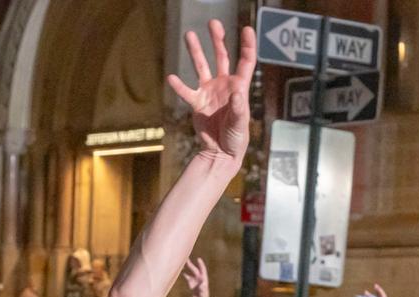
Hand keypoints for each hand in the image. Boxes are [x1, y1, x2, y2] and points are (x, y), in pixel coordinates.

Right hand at [168, 20, 257, 163]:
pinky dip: (179, 86)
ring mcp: (210, 91)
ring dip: (196, 51)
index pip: (246, 61)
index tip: (246, 29)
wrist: (221, 152)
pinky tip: (171, 77)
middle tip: (213, 23)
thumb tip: (237, 93)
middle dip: (218, 39)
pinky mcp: (197, 102)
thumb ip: (238, 109)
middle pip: (222, 56)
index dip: (247, 45)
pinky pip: (186, 91)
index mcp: (239, 86)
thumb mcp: (240, 124)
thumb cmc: (236, 138)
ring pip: (202, 67)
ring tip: (188, 35)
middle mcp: (224, 84)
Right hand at [182, 257, 208, 296]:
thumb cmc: (202, 296)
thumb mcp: (204, 293)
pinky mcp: (191, 282)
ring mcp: (195, 279)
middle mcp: (199, 277)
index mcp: (203, 278)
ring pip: (191, 272)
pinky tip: (181, 271)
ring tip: (184, 262)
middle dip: (191, 265)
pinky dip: (185, 274)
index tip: (199, 259)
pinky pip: (188, 277)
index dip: (201, 264)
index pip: (202, 269)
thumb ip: (203, 289)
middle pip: (195, 270)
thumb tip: (203, 285)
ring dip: (188, 267)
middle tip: (187, 259)